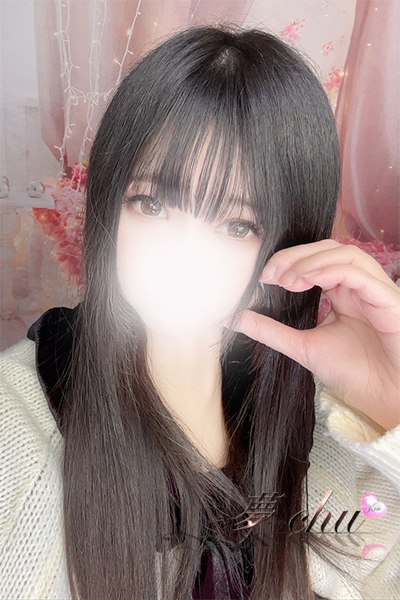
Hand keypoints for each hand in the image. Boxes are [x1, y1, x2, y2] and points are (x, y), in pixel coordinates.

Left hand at [224, 239, 399, 430]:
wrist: (385, 400)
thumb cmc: (355, 374)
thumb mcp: (303, 346)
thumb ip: (270, 330)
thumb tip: (234, 318)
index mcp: (343, 293)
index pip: (316, 259)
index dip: (288, 260)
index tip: (263, 277)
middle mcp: (359, 286)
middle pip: (329, 248)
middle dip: (296, 255)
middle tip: (270, 274)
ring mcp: (375, 291)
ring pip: (347, 253)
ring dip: (313, 260)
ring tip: (289, 279)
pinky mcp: (388, 300)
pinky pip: (361, 273)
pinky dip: (332, 270)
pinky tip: (310, 281)